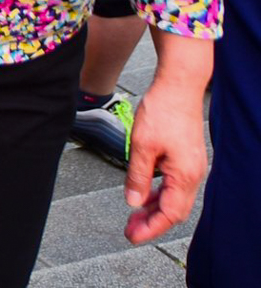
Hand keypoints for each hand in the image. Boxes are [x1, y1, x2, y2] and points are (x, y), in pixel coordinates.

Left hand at [123, 77, 208, 243]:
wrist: (178, 86)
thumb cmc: (162, 111)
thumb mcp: (141, 145)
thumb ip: (138, 176)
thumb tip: (133, 203)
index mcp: (184, 175)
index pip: (170, 213)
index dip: (151, 228)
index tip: (133, 236)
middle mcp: (193, 174)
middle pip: (174, 209)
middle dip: (152, 222)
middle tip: (129, 230)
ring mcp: (191, 166)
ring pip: (174, 197)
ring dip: (154, 208)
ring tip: (133, 216)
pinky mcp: (186, 158)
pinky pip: (174, 184)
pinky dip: (159, 193)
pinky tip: (144, 193)